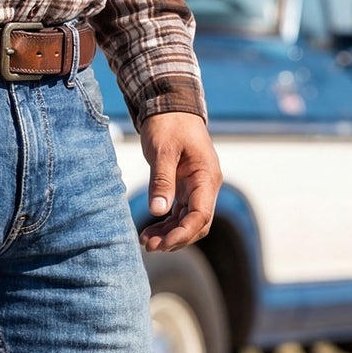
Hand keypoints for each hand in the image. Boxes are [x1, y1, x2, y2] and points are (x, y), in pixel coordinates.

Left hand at [138, 112, 221, 252]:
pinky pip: (180, 214)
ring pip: (188, 222)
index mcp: (206, 176)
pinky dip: (166, 225)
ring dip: (169, 235)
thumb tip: (158, 210)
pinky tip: (149, 231)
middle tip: (149, 246)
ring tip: (145, 241)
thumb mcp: (162, 150)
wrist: (170, 105)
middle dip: (175, 239)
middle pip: (197, 224)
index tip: (162, 244)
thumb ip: (162, 180)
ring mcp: (197, 188)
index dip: (183, 234)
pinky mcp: (186, 188)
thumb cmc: (168, 124)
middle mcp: (206, 185)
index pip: (201, 216)